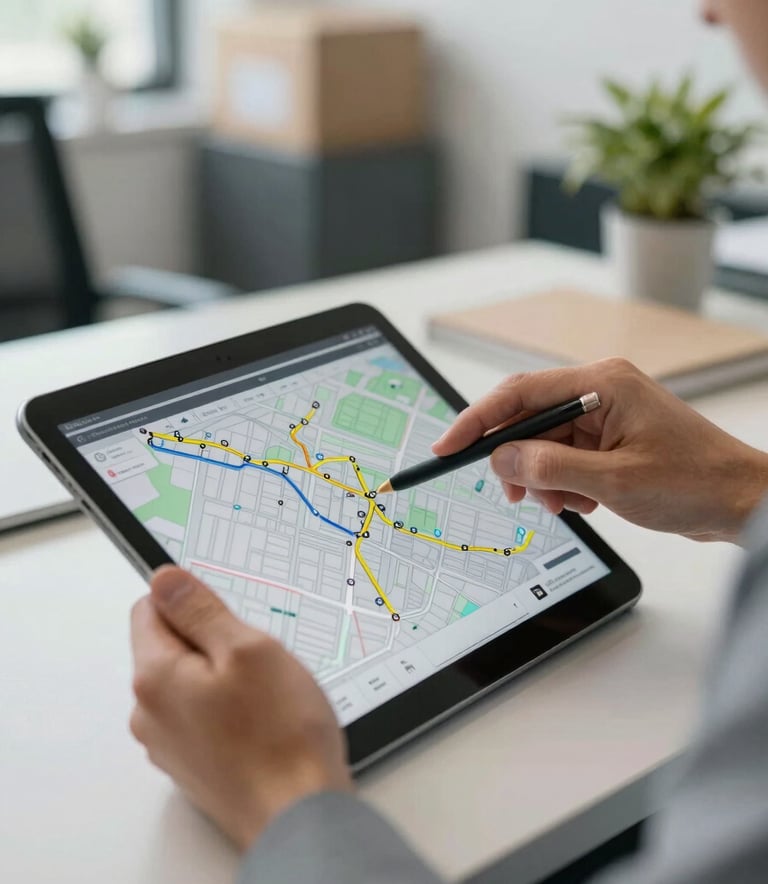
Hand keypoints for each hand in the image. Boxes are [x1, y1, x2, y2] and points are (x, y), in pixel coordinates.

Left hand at [130, 566, 352, 849]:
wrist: (298, 815)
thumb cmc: (281, 736)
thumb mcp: (247, 648)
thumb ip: (200, 609)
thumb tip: (164, 579)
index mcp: (155, 677)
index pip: (149, 608)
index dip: (193, 602)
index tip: (228, 617)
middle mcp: (150, 713)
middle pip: (170, 646)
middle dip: (213, 641)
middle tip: (258, 660)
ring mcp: (169, 743)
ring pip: (190, 681)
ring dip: (224, 676)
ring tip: (266, 695)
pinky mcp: (192, 763)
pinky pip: (202, 715)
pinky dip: (229, 708)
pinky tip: (263, 722)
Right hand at [433, 358, 767, 543]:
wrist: (742, 501)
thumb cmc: (695, 481)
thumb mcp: (614, 481)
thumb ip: (551, 466)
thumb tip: (502, 457)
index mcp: (602, 384)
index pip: (520, 393)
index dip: (477, 420)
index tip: (449, 446)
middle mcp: (601, 392)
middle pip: (529, 420)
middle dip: (517, 461)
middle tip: (515, 494)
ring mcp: (606, 416)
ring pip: (545, 444)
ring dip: (544, 479)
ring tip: (565, 505)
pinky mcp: (611, 439)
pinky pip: (566, 457)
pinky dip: (564, 484)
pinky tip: (586, 502)